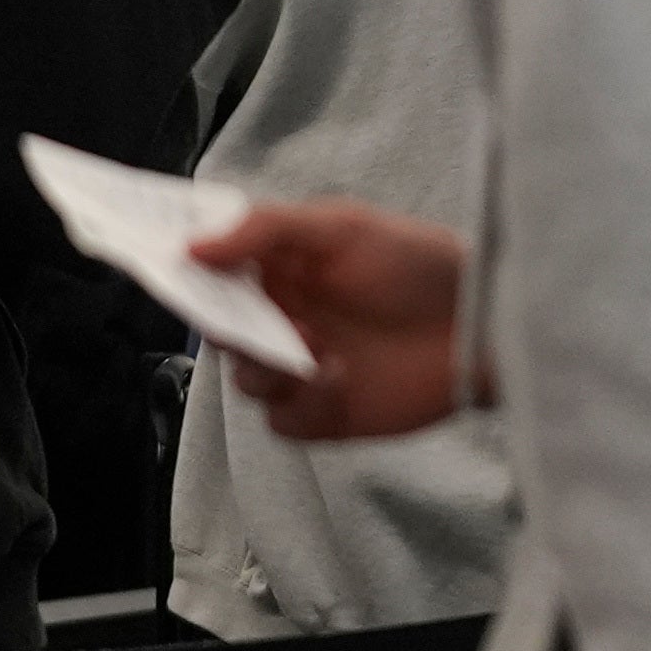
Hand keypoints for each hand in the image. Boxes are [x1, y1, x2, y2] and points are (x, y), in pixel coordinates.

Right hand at [194, 199, 475, 440]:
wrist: (486, 326)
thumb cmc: (420, 265)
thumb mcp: (343, 228)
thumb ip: (267, 230)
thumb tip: (193, 248)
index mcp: (276, 273)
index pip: (209, 278)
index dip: (183, 276)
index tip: (164, 268)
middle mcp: (282, 322)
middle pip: (218, 334)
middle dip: (228, 328)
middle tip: (255, 319)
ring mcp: (302, 370)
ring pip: (245, 381)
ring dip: (268, 367)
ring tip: (317, 347)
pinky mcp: (327, 414)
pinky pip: (283, 421)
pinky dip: (301, 404)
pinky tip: (340, 379)